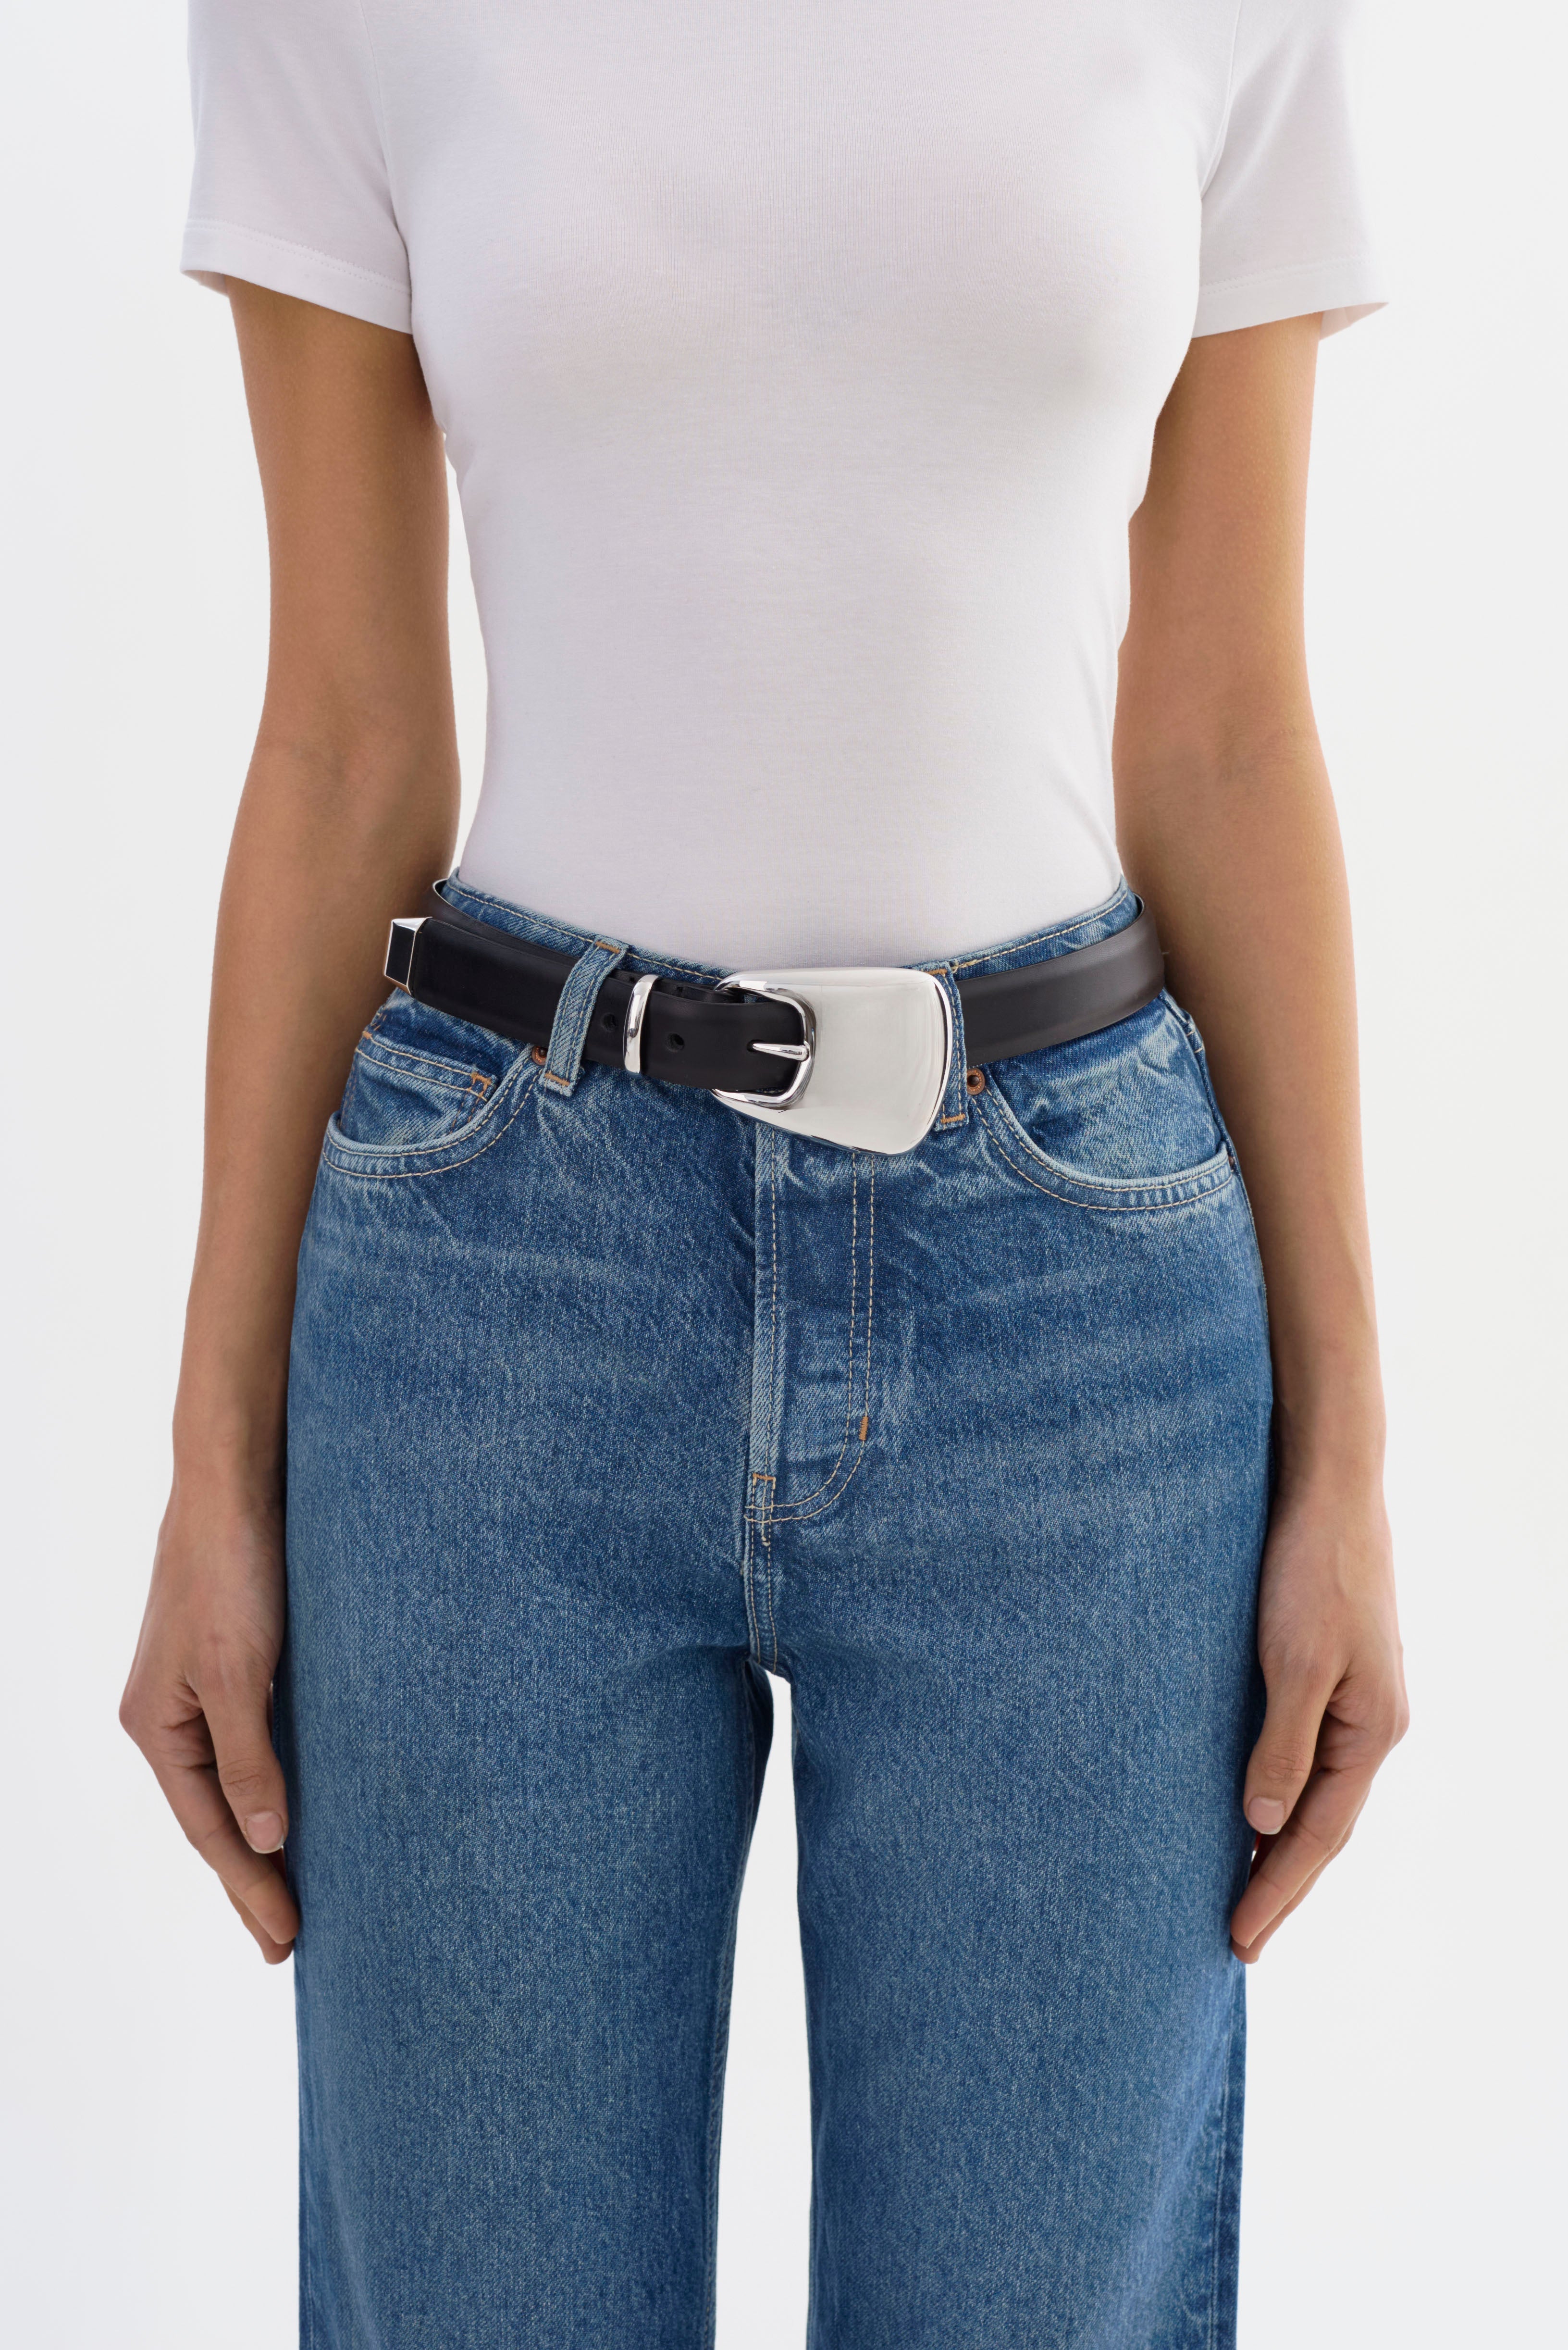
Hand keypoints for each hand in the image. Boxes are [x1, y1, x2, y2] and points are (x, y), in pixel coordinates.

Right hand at [120, 1477, 299, 1962]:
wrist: (236, 1482)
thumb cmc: (231, 1570)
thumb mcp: (238, 1673)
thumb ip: (249, 1758)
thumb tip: (265, 1838)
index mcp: (157, 1726)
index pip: (210, 1830)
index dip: (250, 1886)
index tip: (286, 1940)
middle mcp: (172, 1715)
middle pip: (216, 1817)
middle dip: (251, 1880)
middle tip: (286, 1944)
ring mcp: (202, 1688)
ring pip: (234, 1782)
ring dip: (264, 1837)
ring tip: (294, 1892)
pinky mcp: (237, 1661)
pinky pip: (254, 1743)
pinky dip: (274, 1783)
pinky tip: (298, 1804)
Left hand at [1229, 1467, 1407, 1961]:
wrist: (1326, 1491)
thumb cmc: (1311, 1571)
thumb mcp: (1296, 1662)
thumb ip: (1283, 1746)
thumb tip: (1263, 1825)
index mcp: (1372, 1731)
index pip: (1321, 1836)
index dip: (1277, 1889)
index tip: (1238, 1940)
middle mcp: (1370, 1724)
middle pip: (1322, 1827)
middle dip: (1278, 1883)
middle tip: (1238, 1944)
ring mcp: (1351, 1700)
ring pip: (1312, 1795)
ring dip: (1277, 1845)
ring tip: (1236, 1894)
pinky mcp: (1325, 1673)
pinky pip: (1301, 1756)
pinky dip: (1276, 1794)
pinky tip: (1247, 1810)